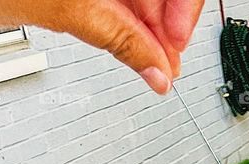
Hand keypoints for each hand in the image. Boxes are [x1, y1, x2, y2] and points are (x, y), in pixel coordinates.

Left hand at [0, 0, 204, 93]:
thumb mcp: (63, 8)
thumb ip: (119, 37)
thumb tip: (158, 71)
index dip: (185, 13)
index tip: (175, 45)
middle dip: (167, 30)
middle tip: (166, 65)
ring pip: (142, 1)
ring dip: (150, 34)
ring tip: (151, 65)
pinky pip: (120, 1)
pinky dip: (128, 26)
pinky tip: (133, 47)